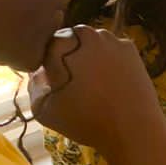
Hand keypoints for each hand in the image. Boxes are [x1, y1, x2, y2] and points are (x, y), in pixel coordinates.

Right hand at [30, 25, 164, 155]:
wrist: (132, 129)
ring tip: (95, 83)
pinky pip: (112, 50)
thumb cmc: (85, 122)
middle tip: (76, 82)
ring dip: (90, 56)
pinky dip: (110, 60)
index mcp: (60, 46)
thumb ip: (33, 85)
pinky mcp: (130, 48)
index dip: (48, 64)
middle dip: (69, 56)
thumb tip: (40, 71)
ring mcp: (110, 39)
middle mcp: (85, 34)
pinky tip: (112, 81)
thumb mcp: (43, 110)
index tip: (55, 82)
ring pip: (93, 43)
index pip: (47, 47)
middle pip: (70, 40)